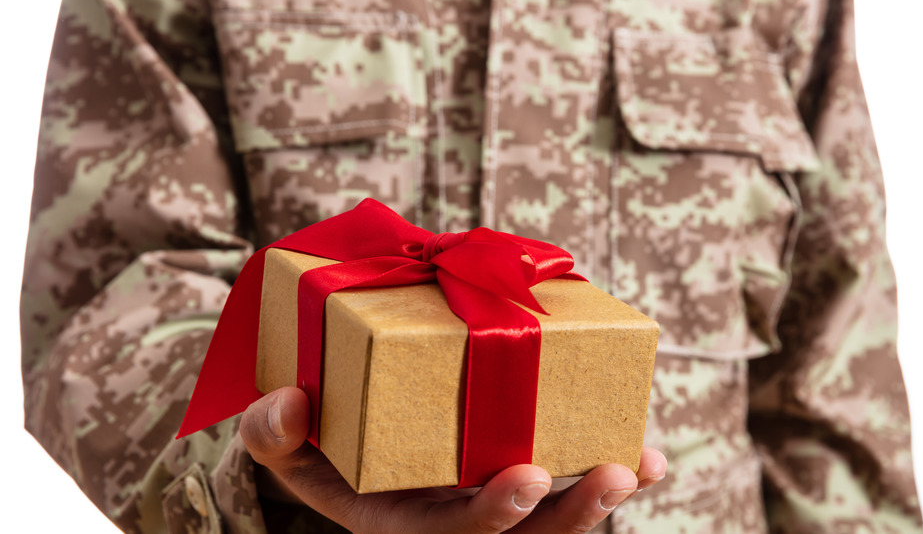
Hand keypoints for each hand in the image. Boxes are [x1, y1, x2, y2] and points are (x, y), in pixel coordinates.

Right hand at [241, 387, 666, 532]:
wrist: (341, 430)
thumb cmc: (316, 439)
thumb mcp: (281, 441)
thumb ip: (273, 431)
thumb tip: (289, 402)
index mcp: (401, 520)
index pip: (452, 532)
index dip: (491, 514)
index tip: (524, 477)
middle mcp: (454, 517)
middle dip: (573, 513)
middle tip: (613, 474)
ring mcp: (488, 496)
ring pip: (556, 518)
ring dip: (604, 496)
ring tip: (644, 464)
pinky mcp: (515, 466)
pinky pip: (569, 482)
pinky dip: (613, 470)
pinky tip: (649, 454)